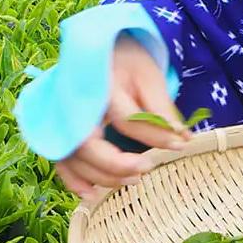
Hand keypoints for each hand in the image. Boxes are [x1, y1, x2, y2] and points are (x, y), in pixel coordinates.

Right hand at [55, 35, 189, 197]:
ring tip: (134, 180)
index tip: (179, 144)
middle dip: (117, 165)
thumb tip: (183, 140)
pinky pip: (61, 162)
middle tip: (146, 169)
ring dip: (102, 177)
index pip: (126, 117)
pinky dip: (74, 181)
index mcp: (100, 84)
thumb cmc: (127, 63)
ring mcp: (62, 119)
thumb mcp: (149, 77)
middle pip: (87, 144)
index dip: (154, 135)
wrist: (99, 48)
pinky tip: (93, 194)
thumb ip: (162, 109)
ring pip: (74, 158)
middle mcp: (74, 104)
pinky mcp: (60, 131)